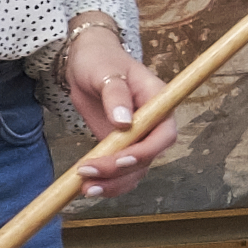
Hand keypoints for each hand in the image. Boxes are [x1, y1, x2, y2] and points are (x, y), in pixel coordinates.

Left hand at [64, 13, 172, 191]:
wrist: (87, 63)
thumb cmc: (100, 60)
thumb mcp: (106, 71)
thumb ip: (115, 94)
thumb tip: (123, 121)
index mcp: (158, 103)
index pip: (164, 135)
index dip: (146, 151)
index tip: (120, 159)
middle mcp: (153, 125)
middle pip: (148, 158)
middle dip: (120, 172)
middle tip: (88, 174)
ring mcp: (137, 138)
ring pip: (134, 171)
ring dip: (112, 184)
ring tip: (84, 188)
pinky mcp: (120, 147)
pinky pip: (120, 172)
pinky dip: (106, 182)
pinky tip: (87, 186)